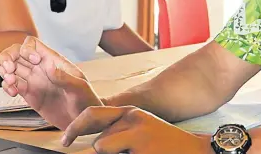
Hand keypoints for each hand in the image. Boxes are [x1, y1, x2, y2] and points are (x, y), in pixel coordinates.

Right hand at [0, 36, 102, 129]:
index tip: (33, 61)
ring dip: (5, 72)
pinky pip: (12, 85)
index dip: (28, 49)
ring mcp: (33, 80)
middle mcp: (40, 68)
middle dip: (7, 57)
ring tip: (11, 83)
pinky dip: (7, 87)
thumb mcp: (79, 88)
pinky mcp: (29, 94)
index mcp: (52, 60)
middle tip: (9, 69)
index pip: (32, 44)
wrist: (83, 120)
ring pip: (11, 68)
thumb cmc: (86, 100)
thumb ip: (64, 77)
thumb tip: (49, 65)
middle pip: (16, 52)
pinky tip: (12, 92)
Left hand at [63, 106, 211, 153]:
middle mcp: (131, 117)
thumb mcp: (138, 131)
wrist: (195, 150)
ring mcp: (136, 131)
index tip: (65, 140)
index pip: (93, 114)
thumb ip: (116, 133)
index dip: (75, 127)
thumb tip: (93, 144)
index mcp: (128, 112)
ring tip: (138, 153)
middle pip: (97, 137)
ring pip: (103, 147)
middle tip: (81, 146)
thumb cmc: (163, 145)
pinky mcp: (141, 145)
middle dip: (92, 143)